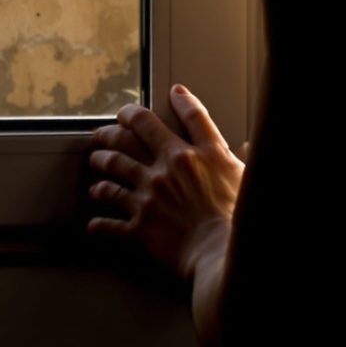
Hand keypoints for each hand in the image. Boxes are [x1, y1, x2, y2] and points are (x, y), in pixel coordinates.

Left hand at [86, 84, 246, 282]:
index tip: (174, 93)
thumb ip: (245, 158)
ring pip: (113, 168)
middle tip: (104, 131)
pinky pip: (110, 221)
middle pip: (130, 135)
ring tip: (96, 161)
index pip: (187, 115)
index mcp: (197, 154)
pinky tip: (95, 223)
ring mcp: (148, 196)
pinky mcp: (139, 225)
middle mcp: (167, 168)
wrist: (220, 253)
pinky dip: (100, 222)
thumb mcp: (247, 179)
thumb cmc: (238, 218)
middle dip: (112, 129)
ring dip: (100, 162)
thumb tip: (250, 145)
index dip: (179, 98)